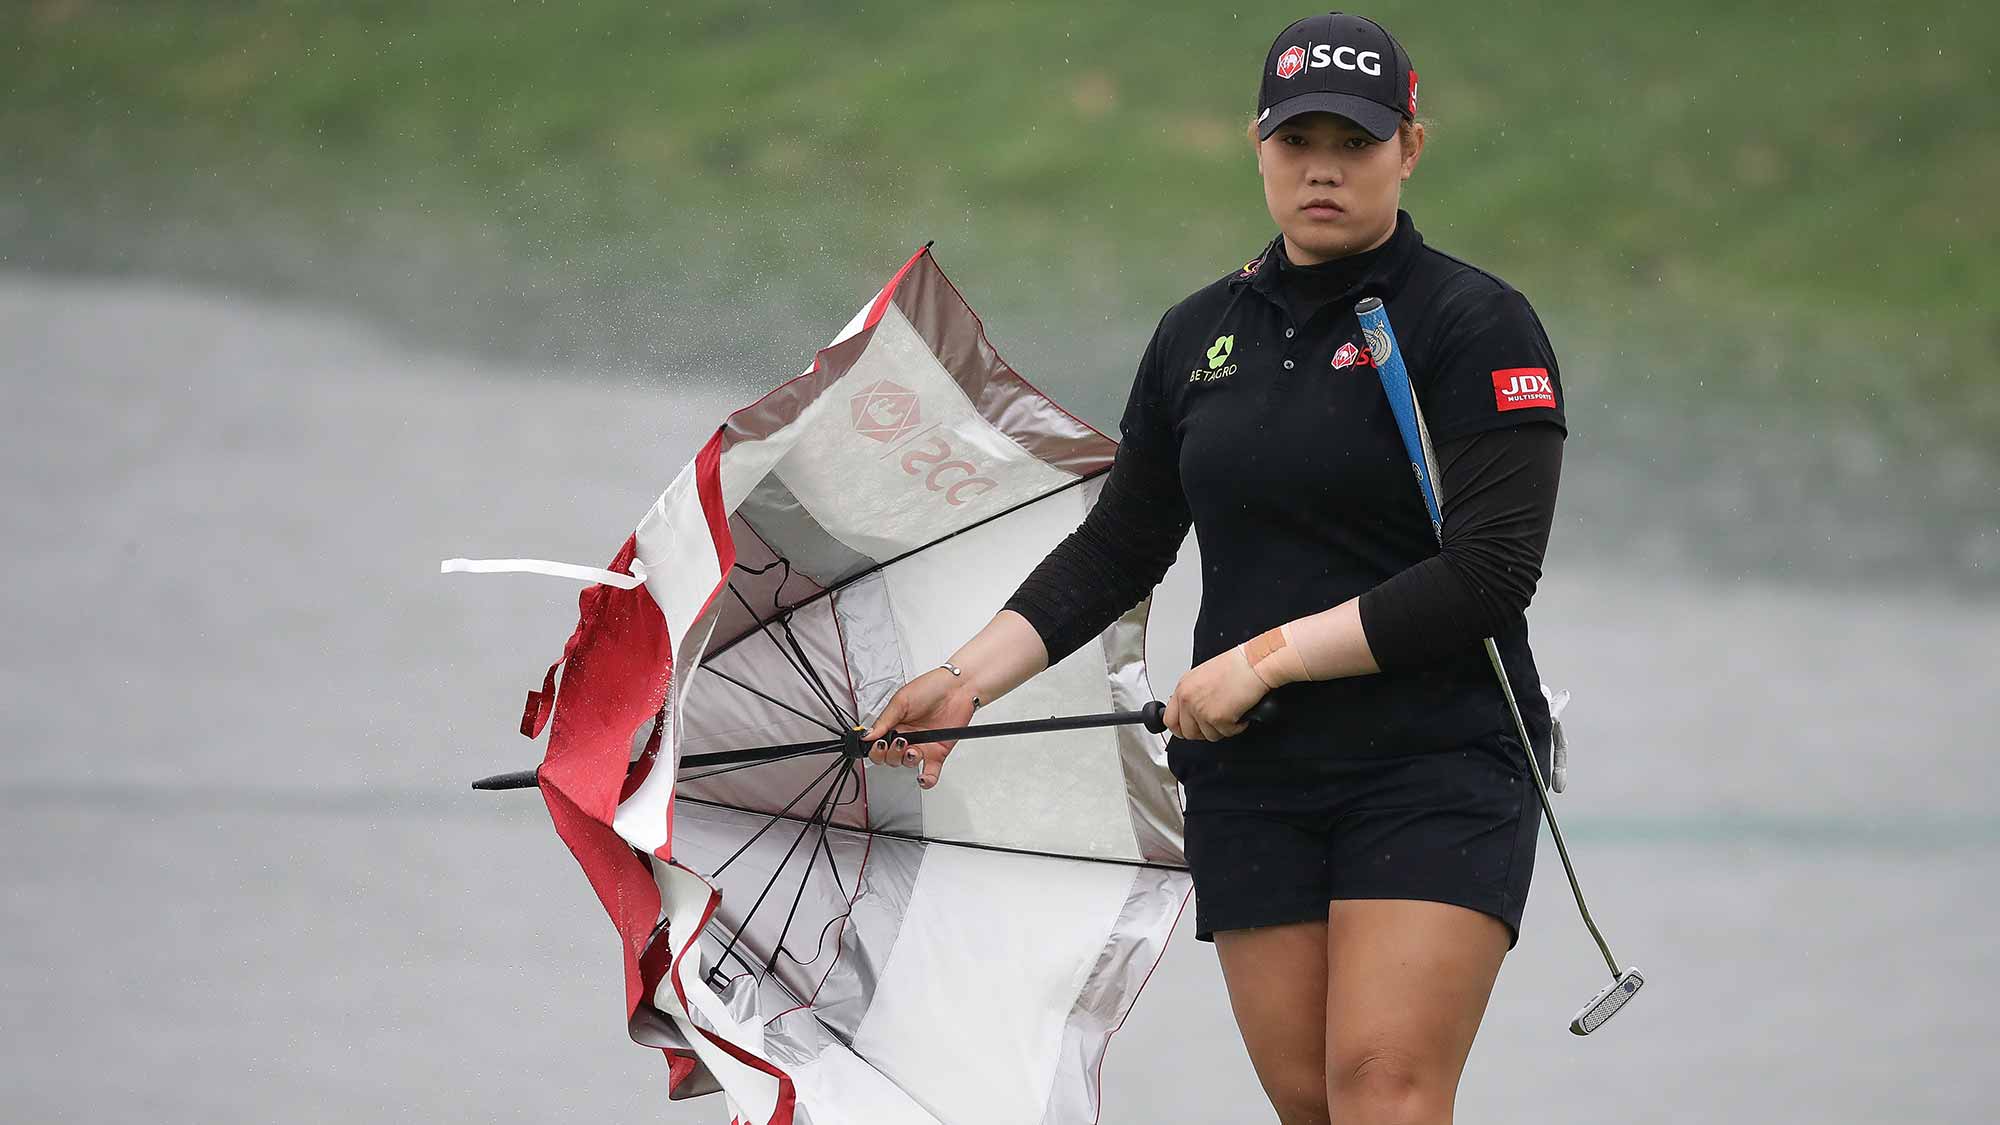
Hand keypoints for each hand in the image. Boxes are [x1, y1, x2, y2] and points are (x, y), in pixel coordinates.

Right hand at [861, 668, 980, 789]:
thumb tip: (867, 736)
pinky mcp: (937, 752)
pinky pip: (930, 773)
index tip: (878, 744)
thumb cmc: (931, 687)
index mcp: (895, 724)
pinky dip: (926, 780)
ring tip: (912, 749)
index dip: (875, 749)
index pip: (877, 744)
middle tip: (898, 742)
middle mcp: (907, 737)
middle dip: (891, 754)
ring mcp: (922, 746)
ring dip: (906, 760)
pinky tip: (922, 778)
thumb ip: (884, 720)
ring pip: (906, 764)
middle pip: (890, 758)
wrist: (959, 687)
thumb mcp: (901, 700)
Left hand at [1163, 647, 1267, 741]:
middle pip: (1187, 732)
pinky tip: (1239, 712)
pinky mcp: (1217, 718)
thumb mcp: (1202, 677)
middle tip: (1216, 722)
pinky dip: (1236, 726)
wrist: (1253, 664)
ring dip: (1222, 728)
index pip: (1169, 720)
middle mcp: (1188, 699)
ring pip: (1208, 735)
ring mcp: (1201, 710)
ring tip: (1231, 711)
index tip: (1189, 729)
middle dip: (1204, 731)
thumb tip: (1192, 713)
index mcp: (1183, 687)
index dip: (1181, 728)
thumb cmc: (1235, 666)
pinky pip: (1226, 733)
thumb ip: (1193, 695)